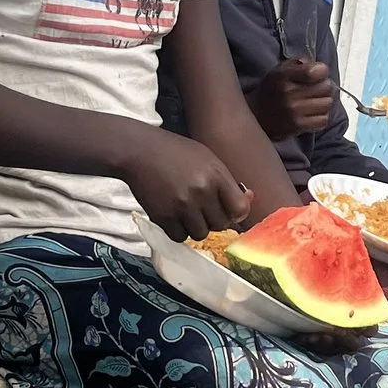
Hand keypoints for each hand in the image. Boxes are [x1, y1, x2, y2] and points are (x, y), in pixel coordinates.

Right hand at [119, 128, 250, 240]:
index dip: (236, 213)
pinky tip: (173, 216)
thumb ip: (226, 181)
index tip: (228, 210)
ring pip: (200, 234)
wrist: (139, 151)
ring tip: (186, 211)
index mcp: (216, 175)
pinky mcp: (163, 216)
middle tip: (202, 208)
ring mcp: (181, 205)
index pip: (240, 208)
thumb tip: (248, 201)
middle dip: (213, 219)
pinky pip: (179, 237)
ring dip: (195, 227)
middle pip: (221, 224)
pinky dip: (178, 231)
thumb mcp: (207, 158)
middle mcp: (201, 191)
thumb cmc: (176, 152)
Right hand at [249, 56, 336, 140]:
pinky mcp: (297, 126)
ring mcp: (293, 111)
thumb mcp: (281, 70)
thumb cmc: (272, 89)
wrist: (255, 115)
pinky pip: (323, 120)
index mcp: (284, 76)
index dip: (322, 71)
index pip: (316, 71)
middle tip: (317, 89)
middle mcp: (289, 93)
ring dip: (323, 102)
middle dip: (324, 86)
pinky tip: (313, 113)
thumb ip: (301, 64)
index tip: (318, 74)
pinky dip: (321, 116)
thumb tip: (321, 69)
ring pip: (327, 103)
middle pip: (326, 87)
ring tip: (314, 101)